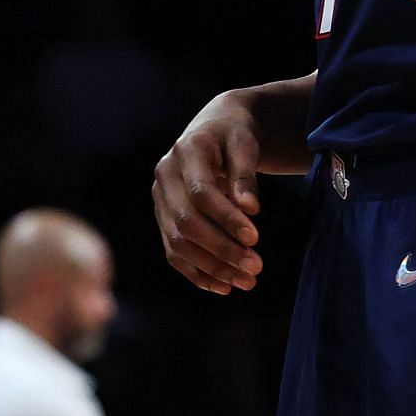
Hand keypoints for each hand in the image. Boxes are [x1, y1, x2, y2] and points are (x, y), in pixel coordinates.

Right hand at [152, 92, 266, 294]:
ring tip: (246, 281)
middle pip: (186, 222)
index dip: (226, 218)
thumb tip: (250, 209)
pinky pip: (173, 251)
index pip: (201, 192)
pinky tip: (223, 286)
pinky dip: (196, 272)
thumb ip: (245, 174)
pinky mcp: (162, 217)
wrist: (216, 129)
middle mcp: (164, 175)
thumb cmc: (235, 135)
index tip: (256, 238)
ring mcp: (159, 198)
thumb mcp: (245, 144)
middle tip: (256, 268)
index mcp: (184, 151)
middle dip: (221, 249)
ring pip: (178, 242)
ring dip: (212, 267)